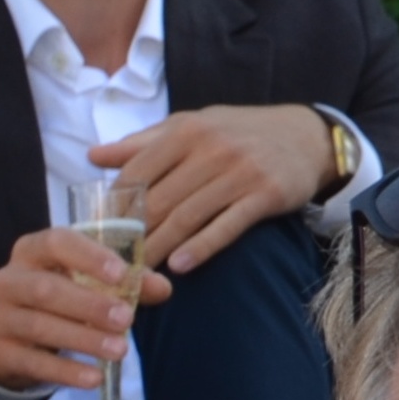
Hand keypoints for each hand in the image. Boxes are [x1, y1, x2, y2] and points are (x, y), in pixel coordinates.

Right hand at [0, 226, 160, 395]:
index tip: (120, 274)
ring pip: (39, 327)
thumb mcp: (85, 280)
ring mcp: (0, 317)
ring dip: (83, 340)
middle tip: (126, 319)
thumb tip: (162, 288)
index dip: (88, 257)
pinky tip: (94, 377)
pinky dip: (66, 371)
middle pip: (45, 289)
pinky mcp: (0, 353)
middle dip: (89, 305)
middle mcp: (9, 280)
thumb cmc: (56, 296)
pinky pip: (34, 363)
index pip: (56, 242)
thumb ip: (125, 281)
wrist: (8, 333)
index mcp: (33, 250)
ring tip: (119, 351)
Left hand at [99, 106, 338, 279]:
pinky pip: (226, 226)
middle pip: (159, 200)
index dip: (113, 206)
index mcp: (186, 131)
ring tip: (138, 273)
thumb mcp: (191, 126)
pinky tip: (179, 267)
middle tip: (112, 264)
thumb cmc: (238, 133)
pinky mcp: (264, 195)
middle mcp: (211, 148)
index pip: (136, 172)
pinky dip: (201, 248)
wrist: (306, 137)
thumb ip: (142, 143)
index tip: (98, 234)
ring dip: (159, 248)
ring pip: (187, 216)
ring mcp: (239, 172)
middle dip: (132, 235)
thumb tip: (92, 156)